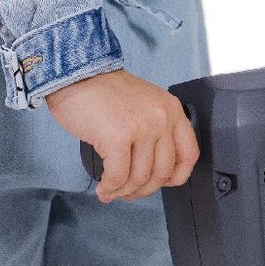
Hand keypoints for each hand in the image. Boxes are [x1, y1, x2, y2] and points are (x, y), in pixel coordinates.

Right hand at [44, 68, 200, 201]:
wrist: (76, 74)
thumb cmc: (103, 90)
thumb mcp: (144, 104)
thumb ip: (155, 129)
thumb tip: (153, 170)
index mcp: (171, 110)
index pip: (188, 155)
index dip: (176, 177)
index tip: (162, 183)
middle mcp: (161, 119)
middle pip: (162, 173)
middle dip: (143, 189)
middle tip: (128, 191)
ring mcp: (141, 128)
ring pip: (139, 178)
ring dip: (122, 191)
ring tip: (110, 190)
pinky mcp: (117, 138)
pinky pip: (118, 176)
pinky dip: (109, 187)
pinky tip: (102, 188)